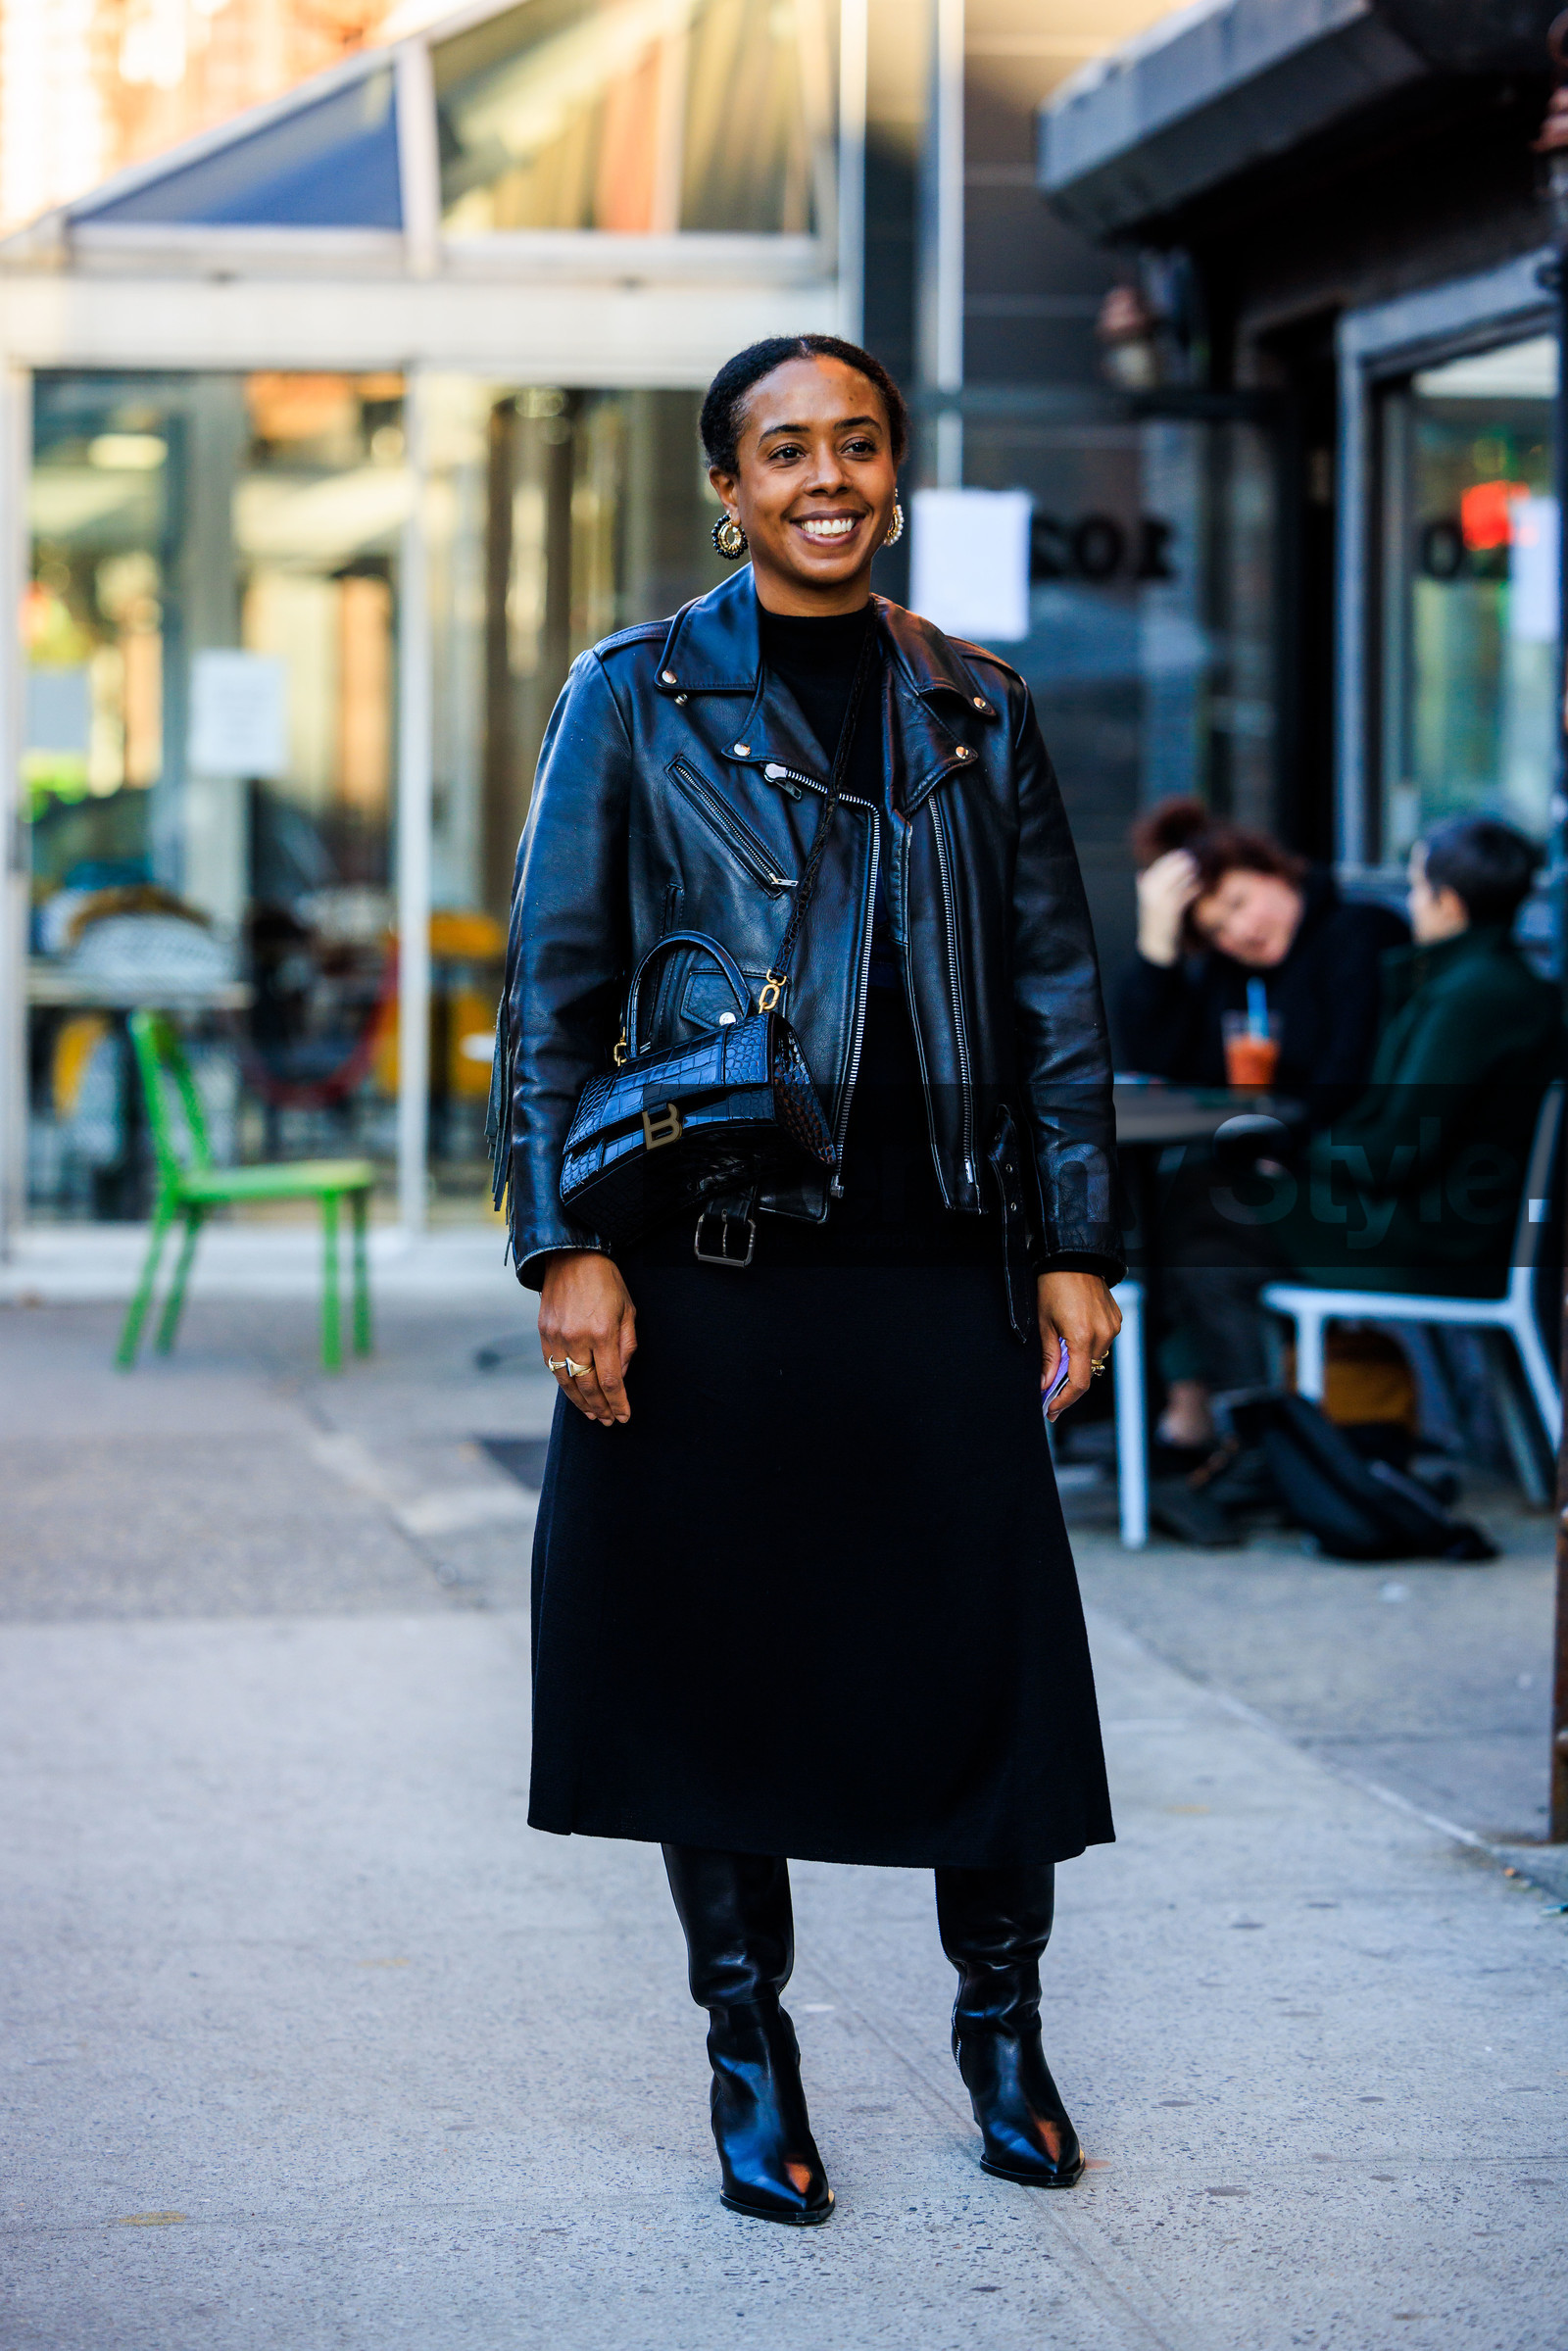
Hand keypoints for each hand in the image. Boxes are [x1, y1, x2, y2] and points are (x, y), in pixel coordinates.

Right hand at [538, 1251, 636, 1425]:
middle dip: (601, 1407)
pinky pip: (553, 1367)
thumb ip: (627, 1347)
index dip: (618, 1403)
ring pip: (567, 1382)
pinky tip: (574, 1393)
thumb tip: (621, 1377)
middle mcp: (577, 1338)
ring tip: (593, 1414)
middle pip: (588, 1386)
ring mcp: (556, 1337)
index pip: (611, 1381)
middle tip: (609, 1421)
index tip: (624, 1416)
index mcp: (602, 1333)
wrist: (572, 1257)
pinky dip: (564, 1384)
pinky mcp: (544, 1333)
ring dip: (581, 1402)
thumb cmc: (607, 1282)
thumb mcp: (628, 1311)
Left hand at [1038, 1272, 1120, 1423]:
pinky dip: (1088, 1346)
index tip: (1052, 1410)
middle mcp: (1103, 1334)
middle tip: (1049, 1391)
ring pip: (1096, 1358)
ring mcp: (1113, 1327)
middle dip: (1068, 1383)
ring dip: (1079, 1362)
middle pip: (1088, 1372)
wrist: (1073, 1257)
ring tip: (1060, 1354)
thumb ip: (1047, 1357)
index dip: (1064, 1400)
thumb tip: (1043, 1385)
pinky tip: (1074, 1335)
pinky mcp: (1116, 1320)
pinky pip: (1102, 1342)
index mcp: (1082, 1337)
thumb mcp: (1042, 1323)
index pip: (1079, 1383)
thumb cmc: (1052, 1286)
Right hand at [1136, 848, 1199, 965]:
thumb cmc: (1153, 921)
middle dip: (1180, 864)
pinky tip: (1199, 885)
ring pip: (1176, 884)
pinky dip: (1191, 890)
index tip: (1181, 853)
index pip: (1158, 867)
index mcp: (1145, 890)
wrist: (1154, 944)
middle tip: (1192, 858)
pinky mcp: (1171, 913)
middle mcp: (1150, 895)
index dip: (1170, 859)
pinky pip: (1183, 898)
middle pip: (1167, 873)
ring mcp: (1160, 904)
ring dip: (1187, 875)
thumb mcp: (1145, 903)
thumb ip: (1142, 888)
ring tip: (1197, 868)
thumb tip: (1140, 872)